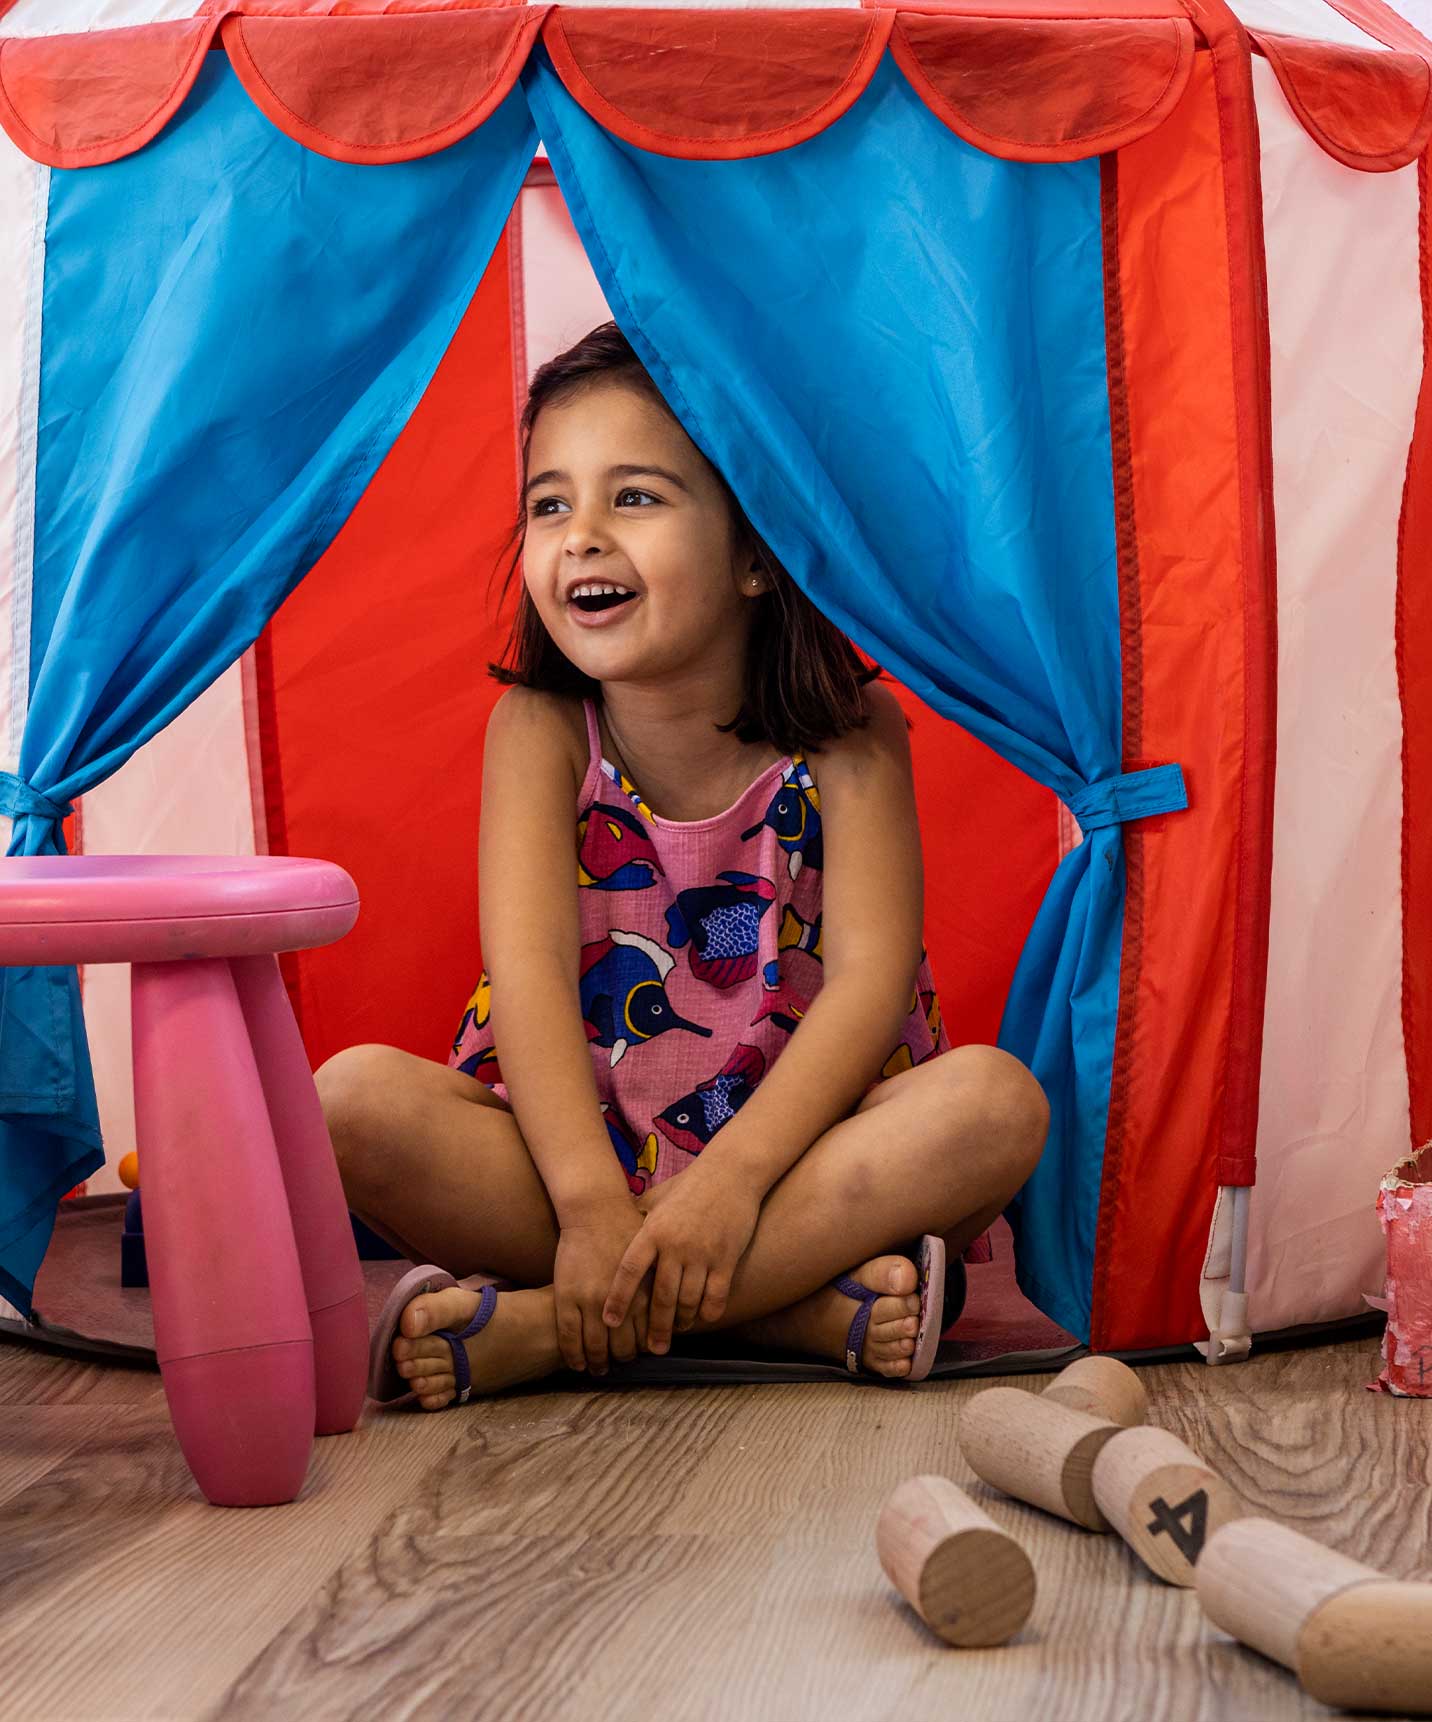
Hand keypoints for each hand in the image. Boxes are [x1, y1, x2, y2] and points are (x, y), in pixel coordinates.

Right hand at [553, 1196, 650, 1375]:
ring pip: (595, 1346)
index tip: (642, 1354)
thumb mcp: (653, 1261)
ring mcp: (591, 1300)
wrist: (596, 1210)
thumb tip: (669, 1314)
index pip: (647, 1336)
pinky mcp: (567, 1297)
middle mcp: (621, 1301)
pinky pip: (569, 1336)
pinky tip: (577, 1364)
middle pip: (623, 1347)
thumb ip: (659, 1288)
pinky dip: (573, 1355)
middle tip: (620, 1363)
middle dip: (623, 1359)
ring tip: (599, 1368)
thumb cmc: (627, 1231)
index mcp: (645, 1293)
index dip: (644, 1350)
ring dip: (598, 1363)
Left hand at [604, 1160, 761, 1354]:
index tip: (609, 1322)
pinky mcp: (727, 1258)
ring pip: (689, 1302)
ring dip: (682, 1322)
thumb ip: (636, 1219)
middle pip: (660, 1297)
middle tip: (651, 1349)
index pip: (629, 1272)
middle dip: (655, 1328)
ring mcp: (703, 1253)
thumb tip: (610, 1233)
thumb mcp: (658, 1199)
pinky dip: (708, 1313)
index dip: (618, 1299)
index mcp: (653, 1231)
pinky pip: (716, 1297)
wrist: (732, 1172)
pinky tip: (702, 1318)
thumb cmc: (690, 1186)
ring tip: (677, 1331)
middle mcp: (676, 1245)